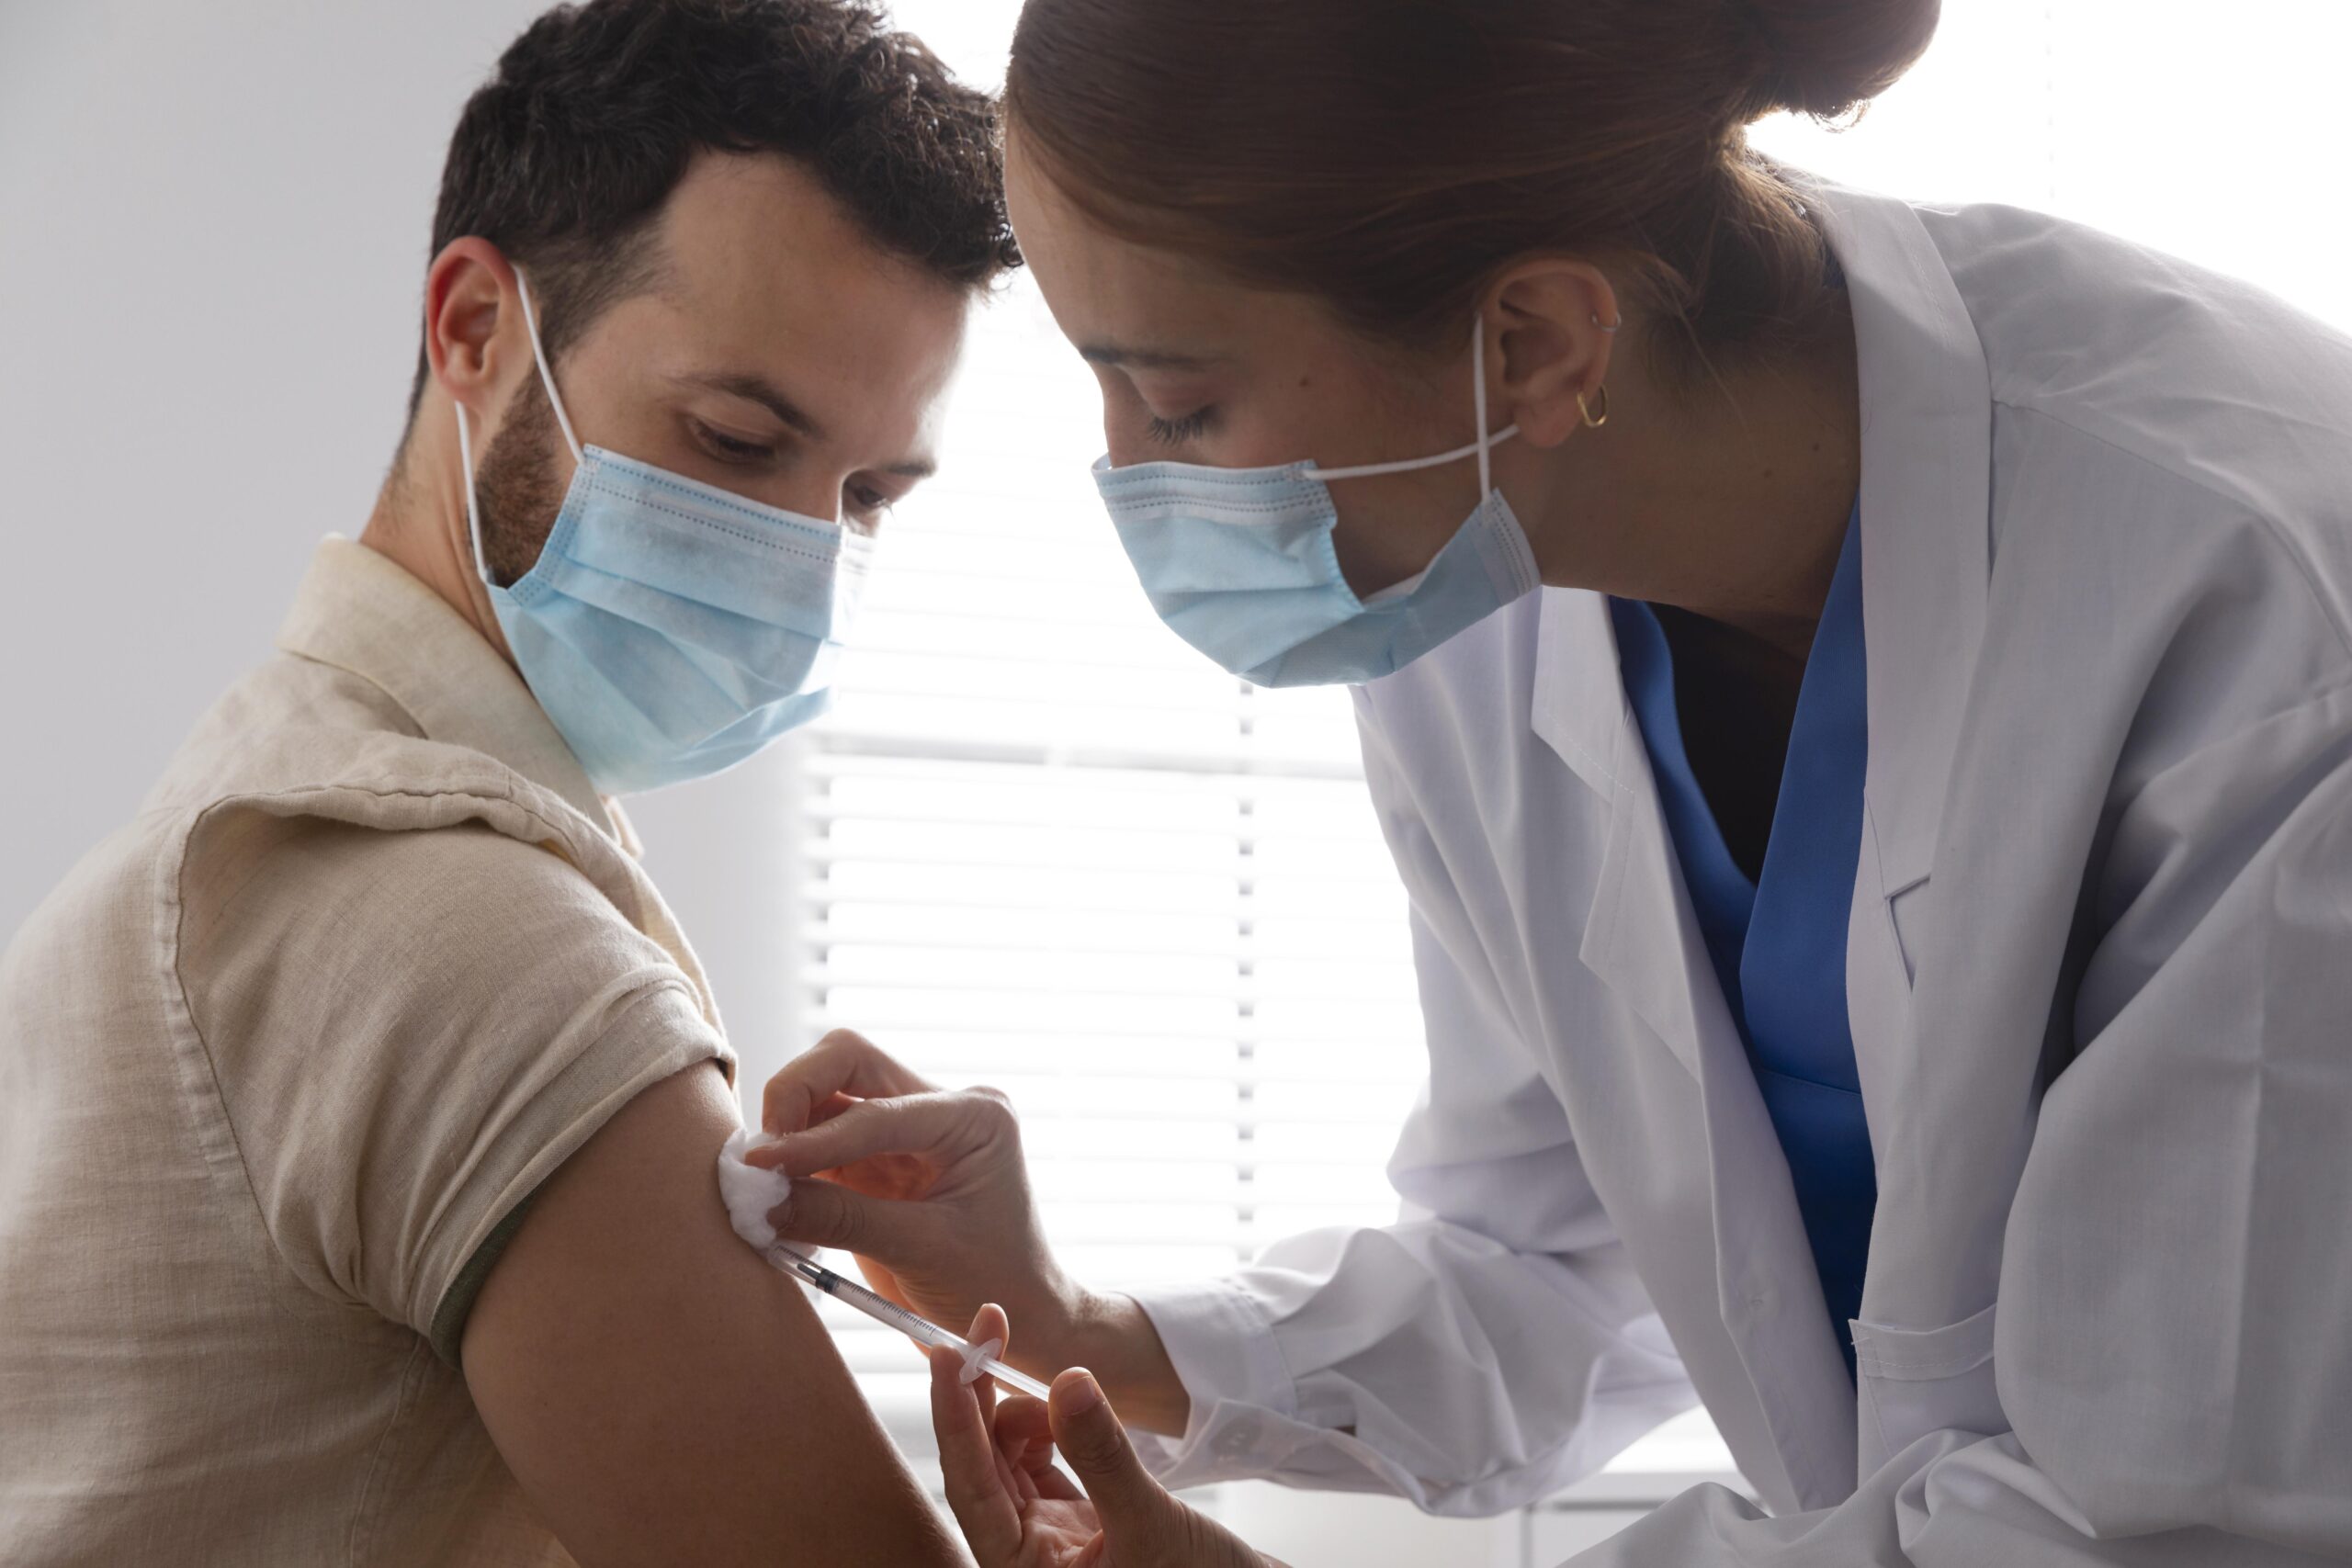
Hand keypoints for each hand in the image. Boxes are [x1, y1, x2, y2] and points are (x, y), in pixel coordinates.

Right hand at [748, 1030, 1080, 1371]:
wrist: (1018, 1315)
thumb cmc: (992, 1283)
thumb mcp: (921, 1252)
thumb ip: (842, 1219)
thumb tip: (761, 1201)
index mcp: (974, 1116)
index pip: (877, 1112)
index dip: (813, 1139)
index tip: (760, 1164)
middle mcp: (941, 1104)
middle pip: (848, 1059)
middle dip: (795, 1093)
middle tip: (761, 1155)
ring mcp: (907, 1124)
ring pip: (826, 1089)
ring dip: (787, 1125)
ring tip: (761, 1179)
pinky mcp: (877, 1153)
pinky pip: (820, 1133)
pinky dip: (791, 1155)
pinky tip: (775, 1191)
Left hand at [932, 1306, 1282, 1567]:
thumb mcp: (1150, 1522)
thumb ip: (1103, 1456)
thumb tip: (1066, 1380)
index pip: (970, 1486)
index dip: (954, 1417)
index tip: (946, 1353)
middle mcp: (1021, 1555)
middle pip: (979, 1463)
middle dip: (979, 1393)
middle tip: (990, 1322)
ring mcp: (1043, 1537)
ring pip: (1005, 1457)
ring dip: (1026, 1411)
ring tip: (1071, 1396)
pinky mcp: (1068, 1520)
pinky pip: (1036, 1461)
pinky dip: (1048, 1426)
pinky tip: (1071, 1409)